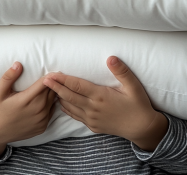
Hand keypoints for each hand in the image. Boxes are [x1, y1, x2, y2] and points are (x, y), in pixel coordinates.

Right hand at [0, 62, 55, 157]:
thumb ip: (8, 77)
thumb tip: (18, 64)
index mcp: (26, 100)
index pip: (44, 83)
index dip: (49, 75)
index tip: (51, 70)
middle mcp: (36, 110)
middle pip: (51, 91)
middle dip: (52, 82)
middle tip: (54, 75)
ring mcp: (41, 120)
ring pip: (53, 100)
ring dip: (53, 92)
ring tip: (52, 84)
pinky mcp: (43, 127)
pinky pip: (52, 111)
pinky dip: (51, 103)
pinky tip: (47, 98)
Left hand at [43, 56, 167, 151]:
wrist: (142, 128)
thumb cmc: (138, 105)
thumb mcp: (133, 86)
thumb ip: (121, 71)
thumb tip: (111, 58)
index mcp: (101, 96)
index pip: (77, 86)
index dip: (63, 80)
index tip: (52, 74)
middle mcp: (93, 108)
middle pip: (69, 96)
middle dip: (55, 88)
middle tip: (43, 80)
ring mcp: (92, 119)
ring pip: (70, 107)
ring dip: (59, 98)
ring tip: (49, 89)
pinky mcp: (93, 126)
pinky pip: (76, 116)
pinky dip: (67, 108)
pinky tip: (62, 103)